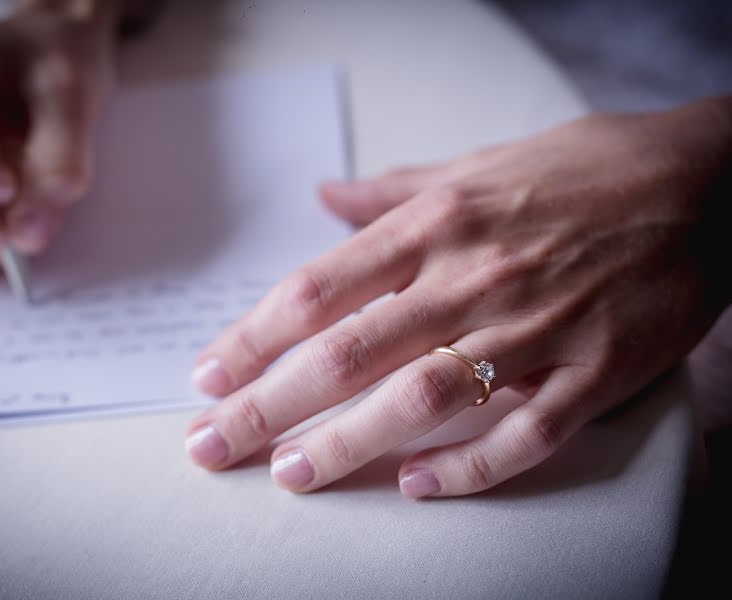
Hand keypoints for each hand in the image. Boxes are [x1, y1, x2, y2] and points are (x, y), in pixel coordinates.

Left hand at [185, 98, 731, 496]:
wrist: (706, 181)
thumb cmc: (583, 170)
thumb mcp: (477, 165)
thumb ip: (392, 190)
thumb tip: (324, 196)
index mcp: (437, 223)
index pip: (318, 289)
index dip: (252, 339)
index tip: (208, 378)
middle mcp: (474, 274)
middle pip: (347, 351)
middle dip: (269, 405)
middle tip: (212, 447)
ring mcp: (537, 326)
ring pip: (423, 396)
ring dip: (349, 442)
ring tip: (292, 475)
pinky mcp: (596, 370)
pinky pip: (525, 432)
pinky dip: (469, 467)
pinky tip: (417, 487)